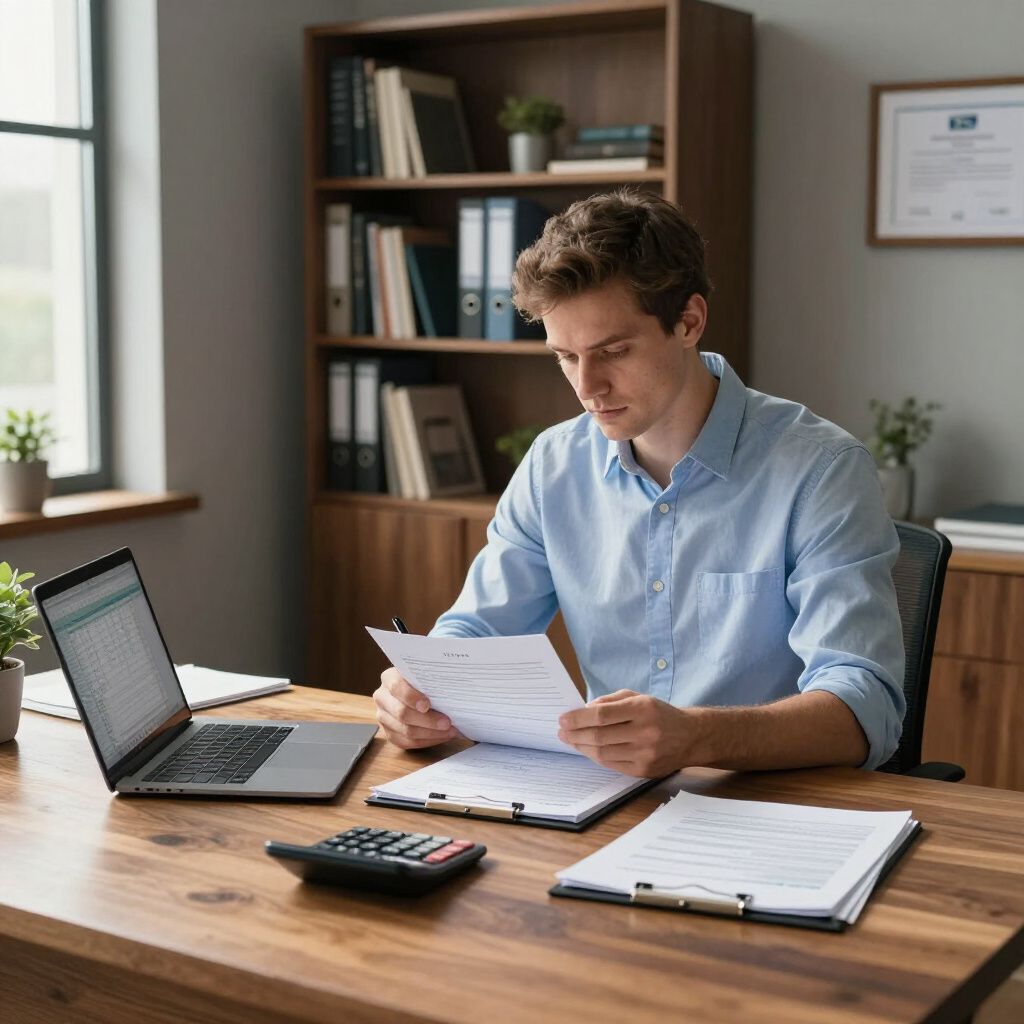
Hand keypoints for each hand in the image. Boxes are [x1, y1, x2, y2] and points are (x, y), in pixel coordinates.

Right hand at [373, 667, 460, 749]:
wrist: (414, 691)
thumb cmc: (424, 681)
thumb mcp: (425, 675)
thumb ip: (432, 680)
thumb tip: (454, 689)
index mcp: (389, 678)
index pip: (397, 687)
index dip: (411, 697)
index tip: (427, 705)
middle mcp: (382, 698)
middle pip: (402, 713)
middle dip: (427, 720)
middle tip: (447, 722)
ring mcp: (383, 717)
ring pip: (405, 731)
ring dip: (431, 733)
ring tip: (450, 731)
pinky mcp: (389, 733)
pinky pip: (407, 742)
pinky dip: (427, 741)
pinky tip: (441, 736)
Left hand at [558, 690, 690, 777]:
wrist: (691, 736)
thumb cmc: (660, 714)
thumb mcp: (638, 697)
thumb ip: (611, 701)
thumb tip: (583, 711)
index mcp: (643, 708)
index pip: (602, 715)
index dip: (578, 718)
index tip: (563, 719)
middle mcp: (645, 732)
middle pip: (599, 736)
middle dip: (575, 734)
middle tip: (562, 731)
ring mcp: (645, 754)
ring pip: (603, 753)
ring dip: (581, 747)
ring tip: (571, 740)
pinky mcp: (644, 770)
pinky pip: (612, 765)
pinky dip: (596, 757)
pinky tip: (587, 750)